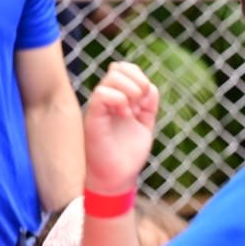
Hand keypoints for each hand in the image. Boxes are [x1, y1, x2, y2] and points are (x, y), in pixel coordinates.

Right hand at [84, 62, 158, 193]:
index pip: (125, 69)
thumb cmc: (128, 154)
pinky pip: (102, 93)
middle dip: (138, 81)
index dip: (139, 76)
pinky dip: (119, 100)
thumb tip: (150, 86)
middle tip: (141, 103)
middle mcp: (106, 99)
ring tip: (132, 110)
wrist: (116, 177)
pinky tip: (125, 115)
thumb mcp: (145, 125)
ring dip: (130, 89)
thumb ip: (149, 105)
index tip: (146, 100)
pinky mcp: (93, 117)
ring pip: (111, 76)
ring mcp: (99, 107)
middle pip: (118, 68)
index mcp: (118, 99)